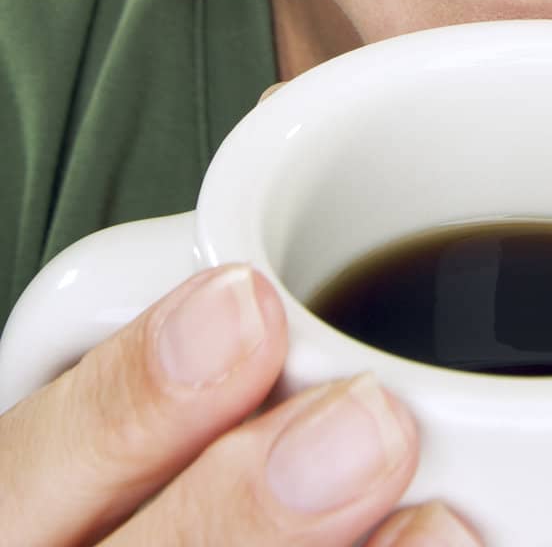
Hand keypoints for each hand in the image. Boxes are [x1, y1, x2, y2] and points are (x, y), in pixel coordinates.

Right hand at [0, 257, 476, 544]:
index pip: (27, 474)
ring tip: (443, 527)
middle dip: (244, 511)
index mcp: (26, 514)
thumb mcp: (121, 384)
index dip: (131, 398)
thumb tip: (284, 114)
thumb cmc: (148, 474)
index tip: (248, 310)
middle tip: (372, 425)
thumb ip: (182, 292)